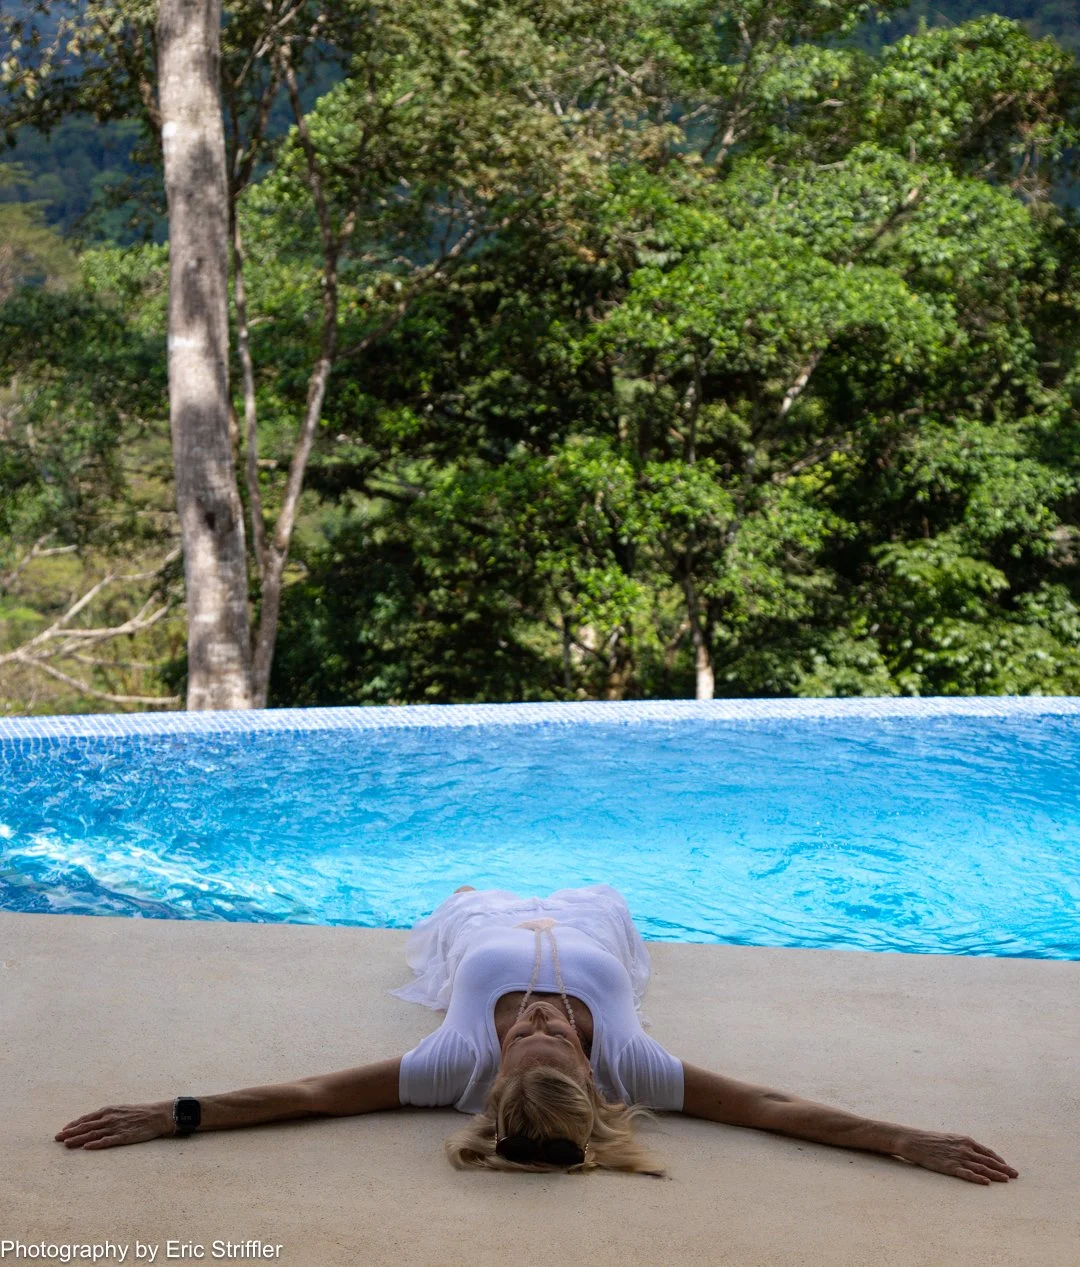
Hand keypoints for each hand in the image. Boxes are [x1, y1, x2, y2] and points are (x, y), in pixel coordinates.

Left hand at [55, 1101, 174, 1149]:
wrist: (158, 1115)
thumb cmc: (140, 1112)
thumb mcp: (121, 1109)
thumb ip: (107, 1115)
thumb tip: (93, 1121)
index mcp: (109, 1110)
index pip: (87, 1118)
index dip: (73, 1124)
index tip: (62, 1131)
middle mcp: (110, 1118)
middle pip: (86, 1126)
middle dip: (70, 1133)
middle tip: (57, 1139)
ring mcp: (116, 1127)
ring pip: (93, 1134)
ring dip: (78, 1139)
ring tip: (66, 1144)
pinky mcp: (124, 1136)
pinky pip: (107, 1141)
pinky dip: (96, 1144)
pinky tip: (87, 1147)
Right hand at [893, 1128, 1018, 1184]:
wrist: (914, 1140)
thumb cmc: (931, 1139)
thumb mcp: (951, 1138)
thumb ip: (964, 1145)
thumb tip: (975, 1152)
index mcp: (965, 1140)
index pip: (987, 1152)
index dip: (999, 1160)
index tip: (1008, 1167)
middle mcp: (964, 1148)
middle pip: (988, 1160)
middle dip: (1003, 1168)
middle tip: (1015, 1175)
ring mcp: (957, 1157)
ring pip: (981, 1167)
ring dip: (995, 1174)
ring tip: (1006, 1180)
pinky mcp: (950, 1166)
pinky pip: (966, 1174)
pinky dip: (977, 1178)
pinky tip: (986, 1182)